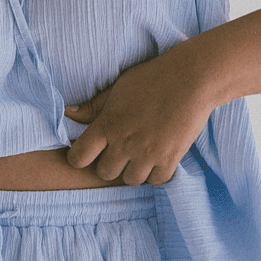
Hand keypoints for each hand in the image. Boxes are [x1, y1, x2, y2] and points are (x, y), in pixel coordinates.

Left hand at [63, 46, 213, 186]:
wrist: (192, 79)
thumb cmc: (152, 78)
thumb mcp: (118, 87)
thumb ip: (93, 106)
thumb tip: (68, 113)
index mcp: (108, 124)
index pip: (79, 157)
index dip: (79, 158)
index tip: (86, 153)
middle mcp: (125, 142)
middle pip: (104, 173)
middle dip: (108, 165)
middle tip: (118, 152)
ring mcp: (147, 153)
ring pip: (130, 180)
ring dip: (132, 171)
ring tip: (139, 156)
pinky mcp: (170, 158)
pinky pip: (156, 181)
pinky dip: (155, 174)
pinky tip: (156, 160)